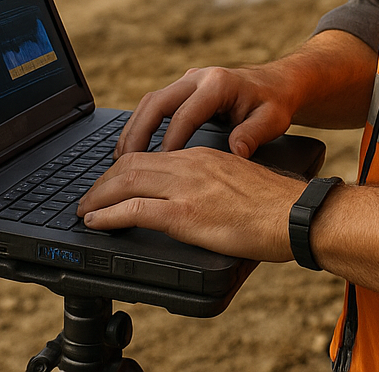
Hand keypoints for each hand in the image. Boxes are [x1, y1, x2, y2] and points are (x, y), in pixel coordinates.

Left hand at [76, 146, 307, 261]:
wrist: (294, 213)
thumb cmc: (273, 205)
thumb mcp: (236, 182)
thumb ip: (210, 184)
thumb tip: (195, 200)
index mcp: (202, 156)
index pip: (149, 155)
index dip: (121, 169)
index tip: (108, 183)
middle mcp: (189, 164)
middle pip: (130, 164)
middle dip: (101, 181)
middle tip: (87, 198)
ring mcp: (186, 188)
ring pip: (126, 182)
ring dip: (97, 197)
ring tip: (84, 211)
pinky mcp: (185, 213)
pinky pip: (135, 209)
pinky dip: (108, 215)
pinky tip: (96, 223)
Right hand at [115, 65, 297, 159]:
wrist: (277, 82)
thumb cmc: (275, 102)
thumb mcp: (272, 119)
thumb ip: (254, 134)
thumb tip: (237, 152)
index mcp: (218, 84)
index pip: (185, 114)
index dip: (170, 141)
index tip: (159, 167)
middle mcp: (198, 77)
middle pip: (156, 102)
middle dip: (138, 133)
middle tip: (123, 164)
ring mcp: (188, 80)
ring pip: (150, 101)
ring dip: (134, 128)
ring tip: (119, 159)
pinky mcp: (184, 87)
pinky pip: (155, 104)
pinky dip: (141, 124)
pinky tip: (133, 148)